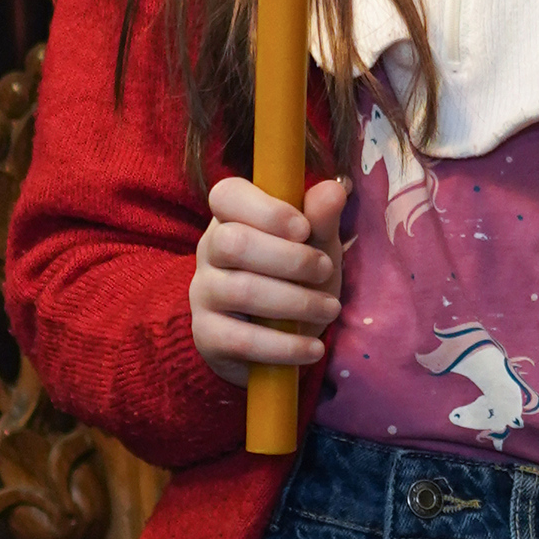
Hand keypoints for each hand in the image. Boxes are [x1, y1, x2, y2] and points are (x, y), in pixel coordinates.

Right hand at [191, 176, 349, 391]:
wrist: (278, 341)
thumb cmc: (295, 280)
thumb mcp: (315, 247)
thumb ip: (321, 220)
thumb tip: (335, 189)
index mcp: (231, 218)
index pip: (227, 195)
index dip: (267, 210)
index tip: (304, 230)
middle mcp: (209, 251)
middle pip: (233, 242)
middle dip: (290, 258)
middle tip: (325, 271)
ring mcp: (203, 294)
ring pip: (241, 290)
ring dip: (297, 302)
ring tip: (329, 309)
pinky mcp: (207, 336)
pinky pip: (241, 340)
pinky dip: (284, 346)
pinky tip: (313, 348)